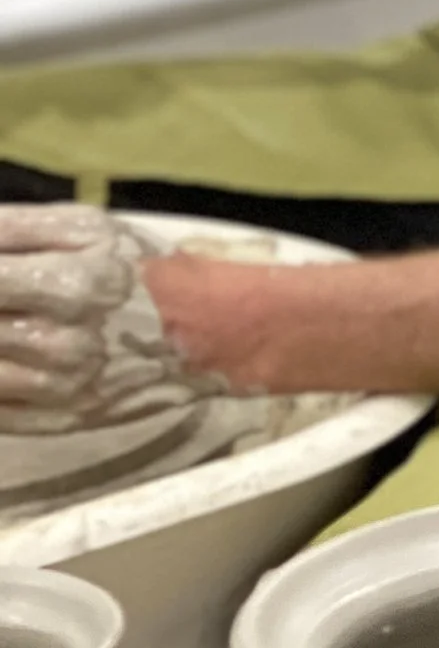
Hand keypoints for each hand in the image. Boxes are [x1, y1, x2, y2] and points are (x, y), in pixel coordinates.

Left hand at [0, 207, 227, 433]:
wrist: (210, 330)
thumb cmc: (144, 269)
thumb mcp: (88, 228)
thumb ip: (14, 227)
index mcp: (69, 288)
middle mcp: (62, 346)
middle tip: (4, 302)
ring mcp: (60, 390)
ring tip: (9, 323)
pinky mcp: (59, 420)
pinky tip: (7, 356)